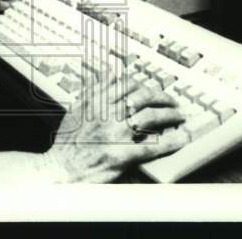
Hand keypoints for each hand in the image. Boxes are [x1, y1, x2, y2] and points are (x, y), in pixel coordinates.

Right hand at [42, 74, 187, 182]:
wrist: (60, 169)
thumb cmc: (67, 143)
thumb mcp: (76, 109)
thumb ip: (93, 90)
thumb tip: (109, 73)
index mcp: (96, 102)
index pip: (126, 84)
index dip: (144, 84)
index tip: (151, 88)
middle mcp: (106, 115)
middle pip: (142, 97)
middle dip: (161, 97)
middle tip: (171, 101)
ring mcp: (115, 134)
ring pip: (149, 116)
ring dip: (169, 115)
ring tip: (179, 116)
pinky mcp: (121, 155)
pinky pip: (152, 146)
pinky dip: (170, 142)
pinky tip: (181, 139)